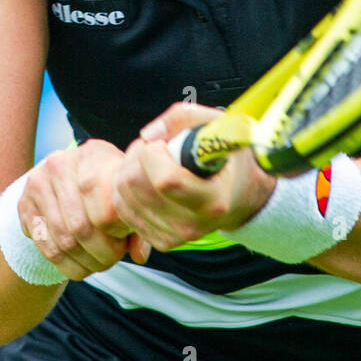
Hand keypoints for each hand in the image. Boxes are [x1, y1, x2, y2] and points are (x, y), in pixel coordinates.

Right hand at [16, 140, 150, 281]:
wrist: (69, 177)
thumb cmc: (107, 188)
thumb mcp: (125, 196)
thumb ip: (136, 224)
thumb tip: (139, 255)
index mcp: (93, 153)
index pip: (103, 203)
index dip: (116, 231)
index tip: (124, 240)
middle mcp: (60, 163)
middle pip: (81, 225)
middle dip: (101, 253)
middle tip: (113, 259)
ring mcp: (38, 183)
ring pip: (63, 240)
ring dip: (85, 262)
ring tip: (99, 264)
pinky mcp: (24, 204)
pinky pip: (45, 246)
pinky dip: (67, 265)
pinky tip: (81, 266)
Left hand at [112, 103, 277, 252]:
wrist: (238, 194)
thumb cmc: (226, 155)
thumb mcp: (216, 125)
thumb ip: (182, 118)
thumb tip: (147, 135)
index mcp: (213, 200)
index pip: (165, 180)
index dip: (153, 152)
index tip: (164, 143)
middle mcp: (193, 225)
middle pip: (135, 184)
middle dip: (137, 155)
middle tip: (155, 147)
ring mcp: (175, 237)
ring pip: (122, 197)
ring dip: (128, 169)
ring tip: (152, 162)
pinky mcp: (160, 242)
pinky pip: (122, 210)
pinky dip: (126, 190)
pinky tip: (146, 181)